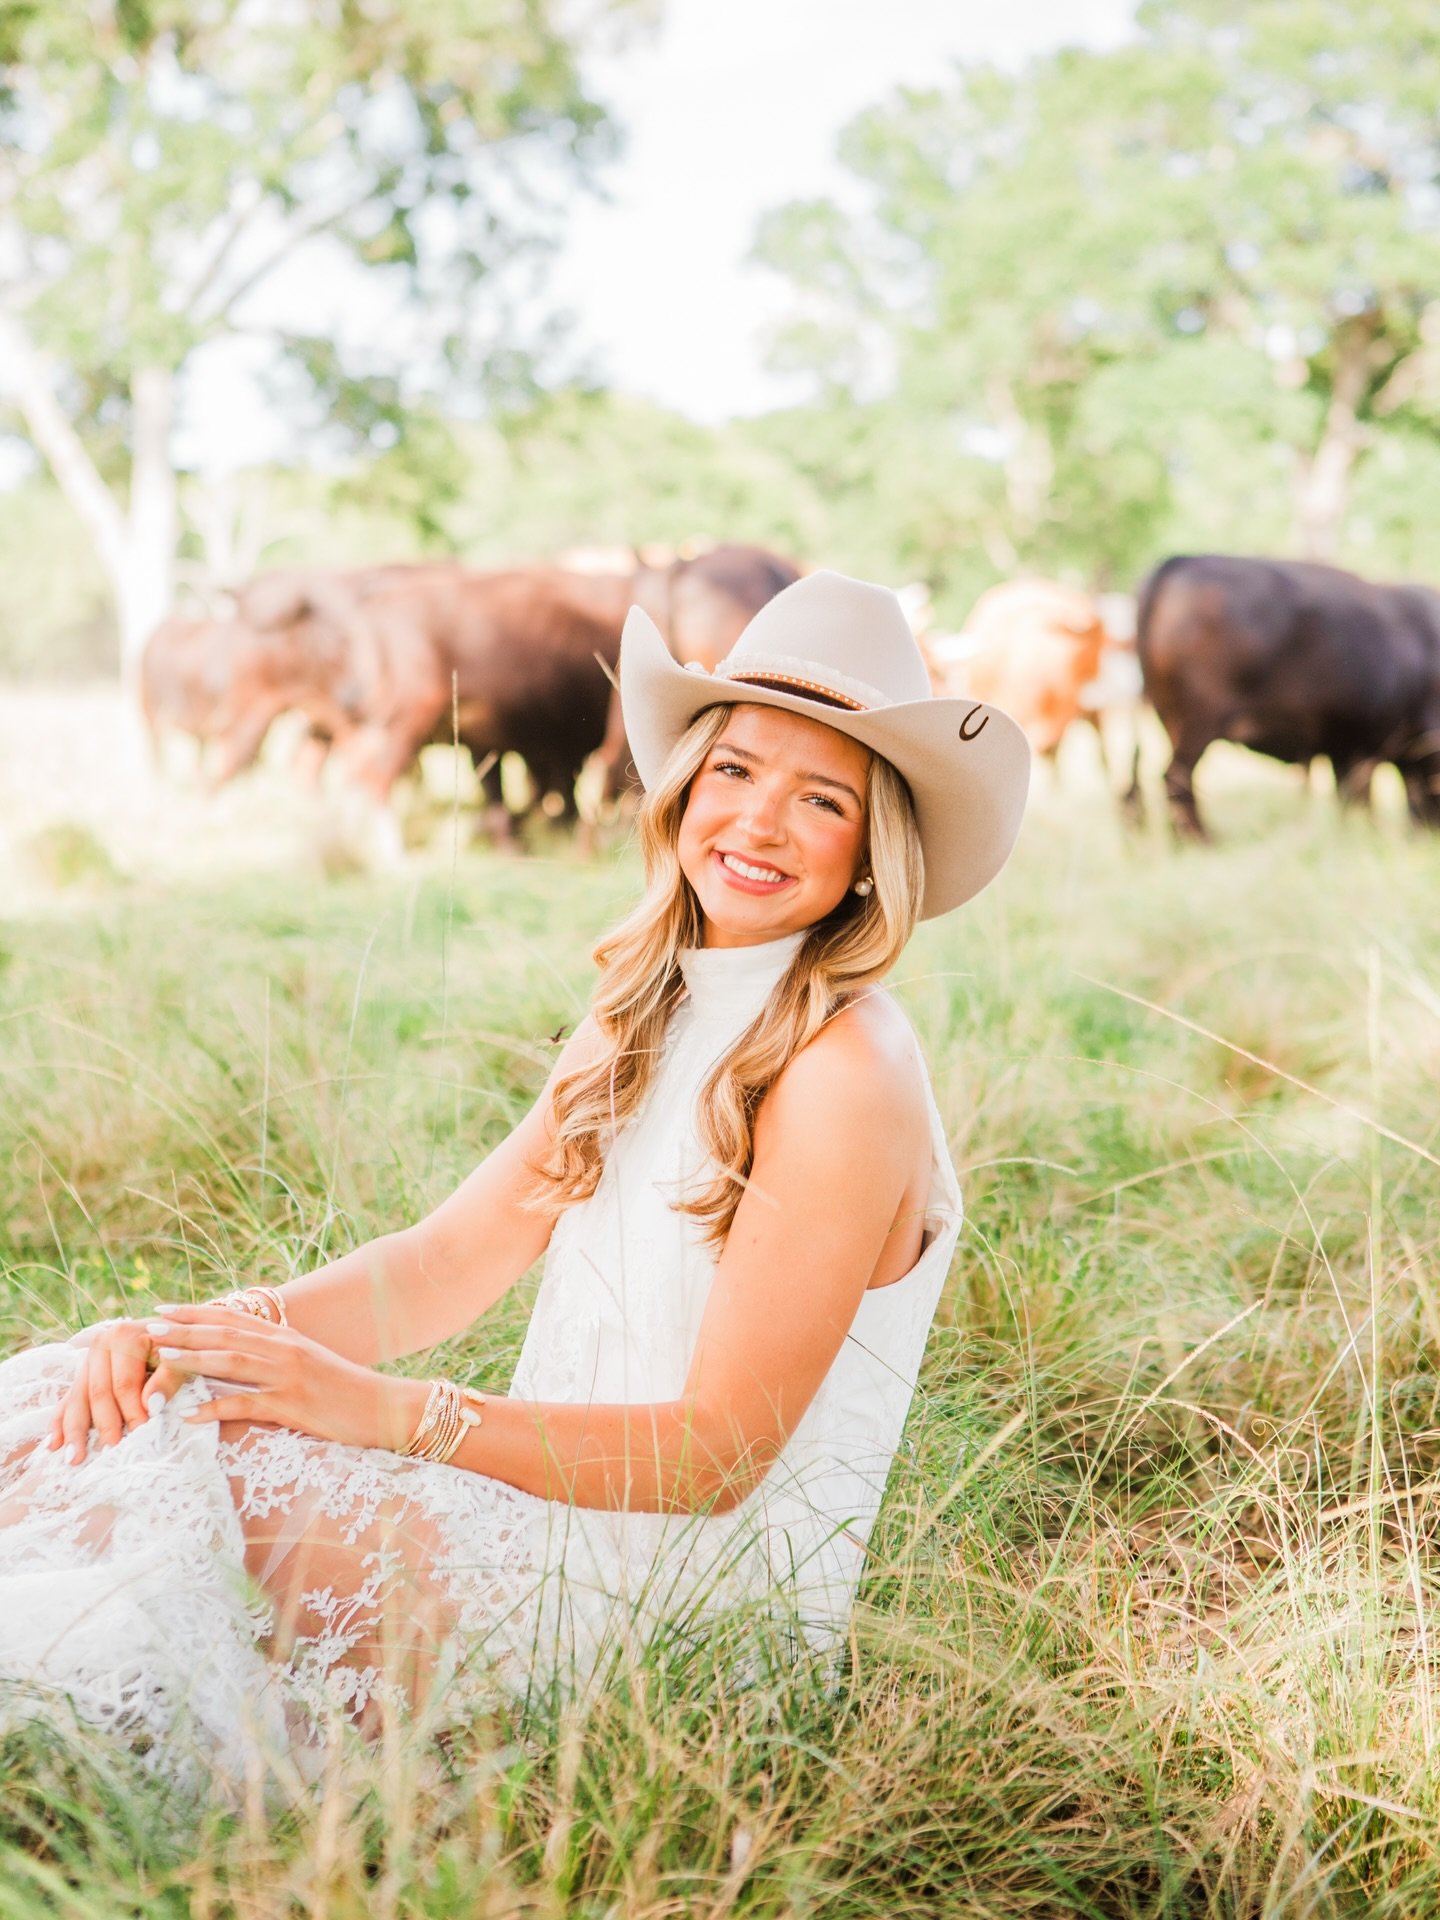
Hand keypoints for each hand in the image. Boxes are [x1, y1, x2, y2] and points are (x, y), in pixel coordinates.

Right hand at [49, 1319, 188, 1463]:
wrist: (171, 1332)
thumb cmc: (179, 1347)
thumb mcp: (182, 1357)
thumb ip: (169, 1378)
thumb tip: (152, 1405)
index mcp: (123, 1337)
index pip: (125, 1384)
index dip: (132, 1412)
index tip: (140, 1436)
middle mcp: (100, 1345)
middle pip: (98, 1393)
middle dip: (104, 1425)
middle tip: (109, 1452)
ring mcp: (88, 1360)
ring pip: (78, 1399)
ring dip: (74, 1430)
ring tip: (73, 1458)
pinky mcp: (83, 1374)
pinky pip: (69, 1399)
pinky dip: (60, 1422)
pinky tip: (53, 1444)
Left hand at [146, 1305, 424, 1451]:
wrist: (384, 1407)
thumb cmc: (343, 1391)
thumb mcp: (308, 1365)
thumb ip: (275, 1357)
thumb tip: (239, 1357)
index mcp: (286, 1337)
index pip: (232, 1317)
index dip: (195, 1312)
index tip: (163, 1310)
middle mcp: (284, 1349)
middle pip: (225, 1333)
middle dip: (183, 1329)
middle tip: (149, 1327)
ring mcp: (288, 1375)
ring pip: (230, 1361)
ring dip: (190, 1359)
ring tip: (159, 1358)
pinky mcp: (293, 1405)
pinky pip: (245, 1405)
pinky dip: (214, 1409)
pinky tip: (188, 1415)